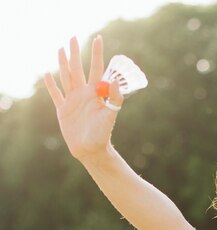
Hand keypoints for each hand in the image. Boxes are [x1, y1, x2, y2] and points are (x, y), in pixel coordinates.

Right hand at [44, 36, 122, 161]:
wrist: (91, 150)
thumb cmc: (103, 135)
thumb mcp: (110, 115)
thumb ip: (114, 98)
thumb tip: (115, 80)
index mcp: (95, 94)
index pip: (96, 69)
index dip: (96, 54)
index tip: (98, 38)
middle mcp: (84, 94)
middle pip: (78, 69)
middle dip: (75, 53)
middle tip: (73, 36)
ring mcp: (73, 101)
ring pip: (66, 77)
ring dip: (63, 63)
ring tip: (61, 49)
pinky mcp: (63, 110)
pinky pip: (56, 94)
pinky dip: (50, 84)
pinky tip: (47, 73)